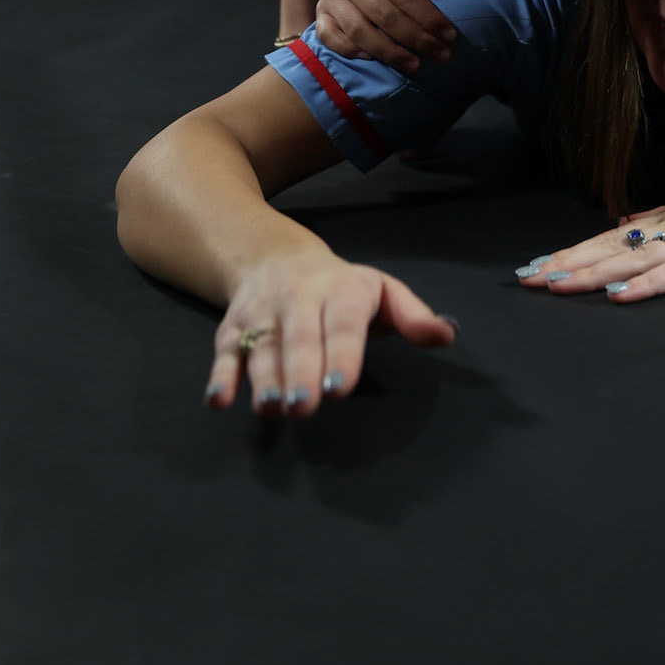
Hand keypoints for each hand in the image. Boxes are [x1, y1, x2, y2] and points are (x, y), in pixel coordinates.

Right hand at [205, 250, 455, 414]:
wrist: (276, 257)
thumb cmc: (341, 286)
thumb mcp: (381, 291)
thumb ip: (412, 315)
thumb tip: (446, 335)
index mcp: (341, 290)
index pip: (342, 323)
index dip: (340, 354)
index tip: (339, 387)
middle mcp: (298, 299)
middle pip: (298, 337)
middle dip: (300, 371)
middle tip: (304, 406)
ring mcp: (262, 313)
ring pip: (261, 346)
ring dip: (262, 378)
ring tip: (271, 408)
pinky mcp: (231, 328)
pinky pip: (223, 351)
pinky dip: (219, 376)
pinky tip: (218, 401)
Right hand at [314, 0, 455, 70]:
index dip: (428, 17)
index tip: (450, 35)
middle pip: (384, 16)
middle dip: (417, 40)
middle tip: (442, 55)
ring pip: (360, 32)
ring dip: (390, 53)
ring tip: (416, 65)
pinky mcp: (321, 13)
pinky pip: (330, 37)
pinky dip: (350, 51)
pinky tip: (375, 60)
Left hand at [516, 169, 664, 303]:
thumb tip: (625, 219)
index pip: (613, 236)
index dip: (575, 252)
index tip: (539, 265)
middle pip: (611, 246)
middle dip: (568, 264)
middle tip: (527, 278)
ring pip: (634, 258)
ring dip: (591, 273)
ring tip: (555, 285)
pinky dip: (646, 285)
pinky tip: (618, 297)